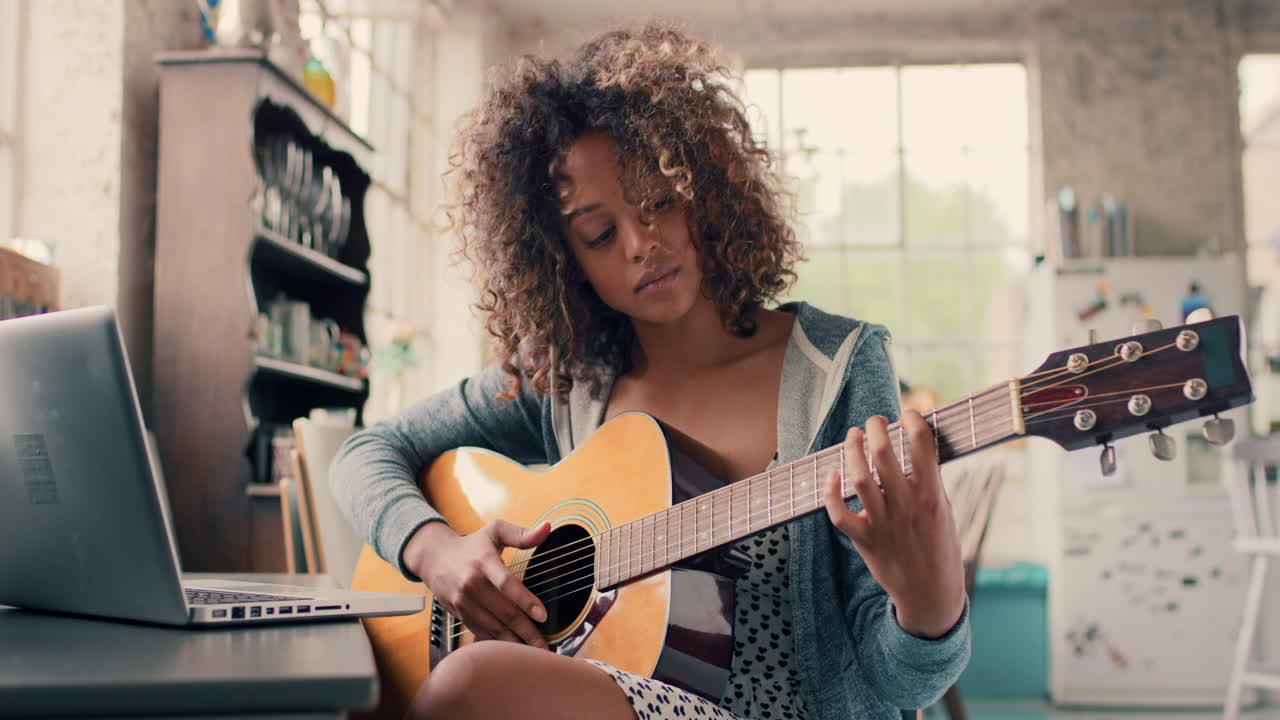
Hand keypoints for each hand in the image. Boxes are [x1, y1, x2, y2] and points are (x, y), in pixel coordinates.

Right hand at [402, 519, 551, 648]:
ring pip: (493, 627)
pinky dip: (498, 643)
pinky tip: (514, 650)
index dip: (525, 601)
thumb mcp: (495, 531)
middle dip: (527, 631)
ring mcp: (464, 602)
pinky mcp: (460, 614)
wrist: (434, 558)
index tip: (543, 615)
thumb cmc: (471, 545)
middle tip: (545, 646)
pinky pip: (482, 632)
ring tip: (534, 651)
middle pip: (503, 612)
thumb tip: (547, 528)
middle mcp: (472, 584)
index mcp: (484, 562)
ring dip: (514, 642)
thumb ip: (522, 534)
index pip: (506, 583)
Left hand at [821, 411, 965, 638]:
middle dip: (875, 429)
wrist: (930, 592)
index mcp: (931, 495)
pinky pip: (839, 513)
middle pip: (883, 454)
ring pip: (858, 477)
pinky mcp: (864, 540)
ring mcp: (883, 523)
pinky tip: (832, 474)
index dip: (912, 419)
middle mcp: (906, 505)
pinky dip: (830, 492)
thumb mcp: (943, 509)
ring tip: (853, 436)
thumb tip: (915, 444)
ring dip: (852, 450)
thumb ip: (928, 480)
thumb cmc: (938, 546)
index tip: (907, 413)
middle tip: (874, 422)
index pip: (922, 443)